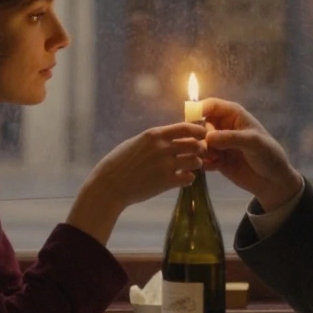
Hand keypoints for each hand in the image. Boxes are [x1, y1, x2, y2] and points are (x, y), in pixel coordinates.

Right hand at [67, 122, 206, 243]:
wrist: (110, 185)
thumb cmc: (120, 162)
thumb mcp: (137, 142)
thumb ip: (156, 139)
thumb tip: (175, 135)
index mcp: (154, 134)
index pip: (186, 127)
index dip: (198, 131)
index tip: (202, 135)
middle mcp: (162, 148)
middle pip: (195, 144)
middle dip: (200, 149)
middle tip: (197, 154)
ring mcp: (165, 165)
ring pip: (195, 162)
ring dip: (195, 164)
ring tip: (189, 167)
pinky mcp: (166, 182)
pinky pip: (189, 178)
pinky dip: (189, 179)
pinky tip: (183, 179)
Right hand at [201, 98, 301, 210]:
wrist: (273, 181)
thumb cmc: (269, 155)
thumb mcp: (253, 143)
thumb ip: (231, 138)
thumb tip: (208, 137)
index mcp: (233, 114)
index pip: (211, 105)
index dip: (199, 110)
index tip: (192, 122)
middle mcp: (223, 126)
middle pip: (200, 124)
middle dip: (200, 135)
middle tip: (206, 147)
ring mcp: (219, 143)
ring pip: (198, 141)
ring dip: (201, 149)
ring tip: (213, 159)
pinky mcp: (216, 159)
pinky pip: (201, 157)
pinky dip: (203, 161)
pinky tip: (214, 167)